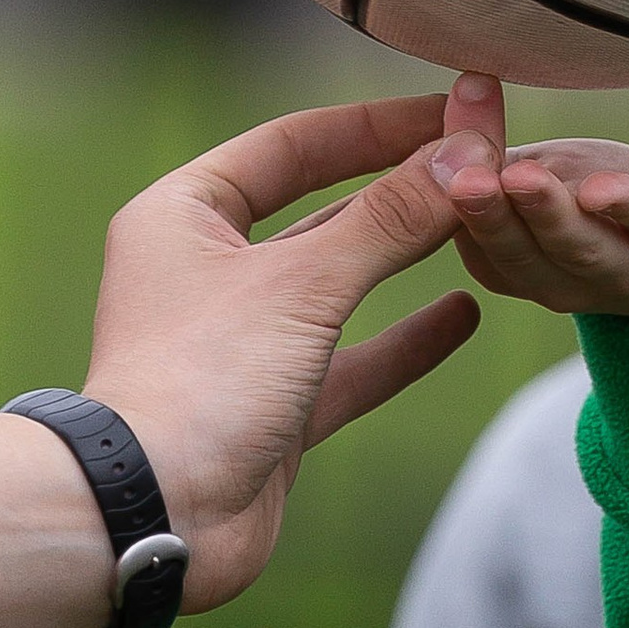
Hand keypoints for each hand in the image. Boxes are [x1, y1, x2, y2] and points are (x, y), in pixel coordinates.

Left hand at [84, 95, 478, 609]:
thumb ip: (390, 219)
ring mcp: (240, 342)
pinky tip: (463, 313)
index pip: (293, 144)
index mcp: (183, 214)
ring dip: (405, 255)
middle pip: (321, 208)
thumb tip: (465, 153)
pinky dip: (403, 340)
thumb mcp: (304, 284)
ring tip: (478, 224)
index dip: (375, 124)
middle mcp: (206, 270)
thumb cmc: (202, 381)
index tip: (452, 110)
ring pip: (338, 283)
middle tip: (478, 159)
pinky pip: (350, 361)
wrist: (151, 517)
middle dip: (399, 186)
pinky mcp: (271, 407)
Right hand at [425, 72, 628, 319]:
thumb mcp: (550, 176)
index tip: (422, 163)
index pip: (479, 246)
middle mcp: (574, 283)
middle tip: (459, 181)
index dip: (448, 210)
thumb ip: (496, 155)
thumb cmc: (617, 209)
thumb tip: (452, 93)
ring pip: (585, 250)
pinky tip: (604, 189)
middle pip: (522, 254)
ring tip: (519, 180)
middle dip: (489, 217)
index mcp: (528, 269)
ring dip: (549, 214)